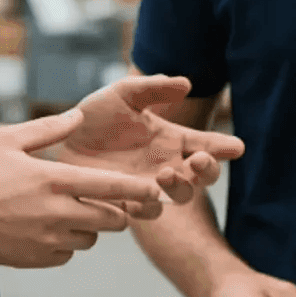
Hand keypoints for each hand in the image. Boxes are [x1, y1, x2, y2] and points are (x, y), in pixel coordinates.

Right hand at [0, 110, 164, 268]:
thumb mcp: (7, 140)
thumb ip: (48, 129)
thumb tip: (78, 117)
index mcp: (53, 180)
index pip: (112, 187)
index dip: (139, 190)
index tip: (156, 190)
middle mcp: (56, 214)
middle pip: (111, 221)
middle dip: (115, 210)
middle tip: (104, 199)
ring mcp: (45, 241)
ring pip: (89, 240)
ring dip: (88, 227)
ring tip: (65, 210)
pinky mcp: (33, 259)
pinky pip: (66, 255)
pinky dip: (64, 243)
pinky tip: (43, 227)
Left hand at [55, 73, 244, 205]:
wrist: (59, 141)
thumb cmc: (94, 117)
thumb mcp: (121, 95)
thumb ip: (151, 88)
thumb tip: (186, 83)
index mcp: (170, 140)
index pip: (205, 145)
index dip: (222, 147)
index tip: (235, 147)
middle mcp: (165, 166)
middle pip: (201, 176)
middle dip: (208, 170)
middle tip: (202, 160)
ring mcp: (147, 187)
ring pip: (178, 197)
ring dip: (179, 188)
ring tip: (165, 172)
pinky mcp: (125, 203)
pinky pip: (144, 213)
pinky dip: (147, 207)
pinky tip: (141, 196)